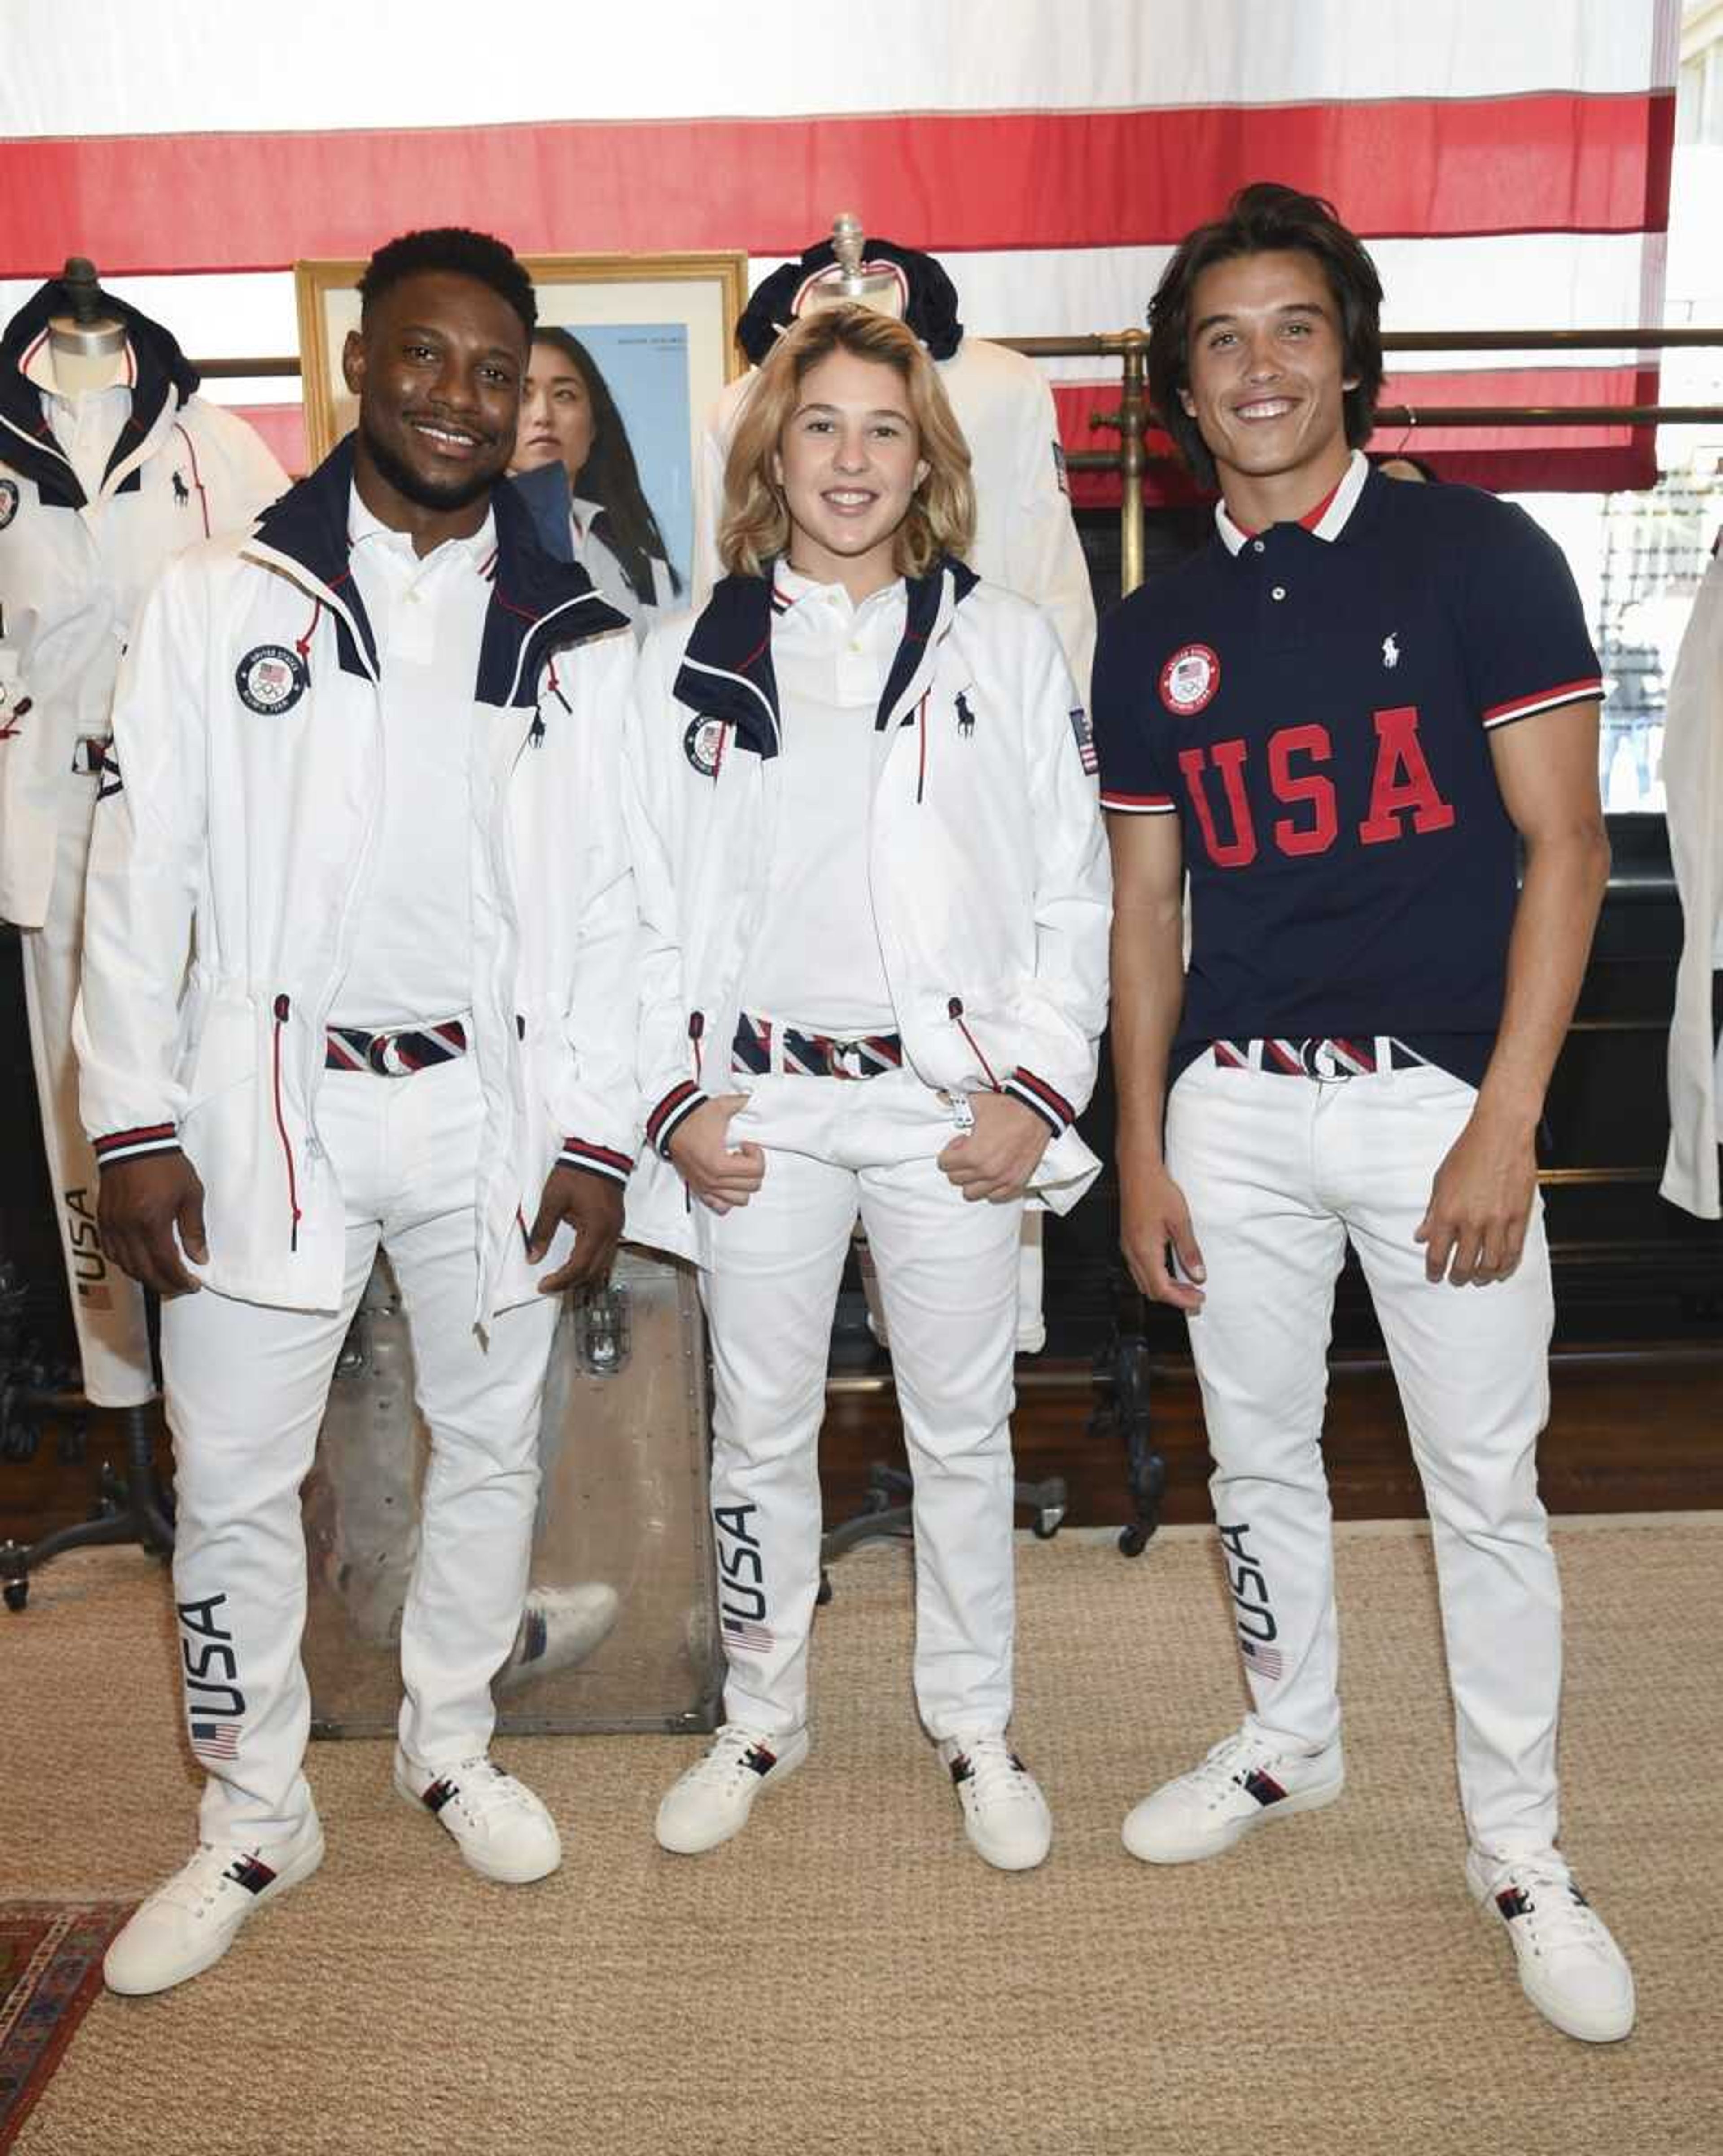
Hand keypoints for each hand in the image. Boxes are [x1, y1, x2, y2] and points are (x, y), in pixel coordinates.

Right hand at [98, 1152, 206, 1296]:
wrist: (134, 1141)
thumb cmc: (165, 1164)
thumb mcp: (191, 1194)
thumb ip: (194, 1229)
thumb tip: (199, 1257)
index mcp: (151, 1221)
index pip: (165, 1264)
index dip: (180, 1279)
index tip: (193, 1285)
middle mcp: (128, 1227)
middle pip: (144, 1271)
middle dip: (164, 1284)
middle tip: (180, 1287)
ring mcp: (112, 1224)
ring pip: (125, 1265)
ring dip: (145, 1277)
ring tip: (163, 1279)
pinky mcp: (103, 1219)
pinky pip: (111, 1252)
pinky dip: (126, 1263)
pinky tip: (139, 1263)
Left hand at [528, 1165, 624, 1293]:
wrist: (598, 1153)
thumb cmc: (576, 1173)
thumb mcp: (553, 1201)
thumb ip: (542, 1231)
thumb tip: (533, 1256)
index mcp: (596, 1229)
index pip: (579, 1267)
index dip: (560, 1281)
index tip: (544, 1285)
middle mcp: (611, 1234)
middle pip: (593, 1272)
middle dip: (571, 1283)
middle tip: (550, 1285)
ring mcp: (616, 1230)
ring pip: (603, 1265)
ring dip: (583, 1275)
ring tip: (562, 1277)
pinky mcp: (616, 1224)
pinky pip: (607, 1253)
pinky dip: (591, 1263)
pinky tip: (577, 1261)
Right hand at [667, 1095, 765, 1213]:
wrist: (671, 1124)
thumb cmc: (694, 1118)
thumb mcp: (722, 1107)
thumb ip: (745, 1102)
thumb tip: (760, 1100)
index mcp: (719, 1164)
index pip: (756, 1170)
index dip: (757, 1154)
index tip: (747, 1144)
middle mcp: (712, 1180)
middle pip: (752, 1185)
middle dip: (753, 1168)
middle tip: (742, 1154)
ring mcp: (706, 1187)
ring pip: (740, 1199)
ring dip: (743, 1183)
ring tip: (735, 1167)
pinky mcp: (699, 1189)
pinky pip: (721, 1206)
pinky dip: (728, 1197)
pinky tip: (727, 1181)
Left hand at [936, 1092, 1049, 1202]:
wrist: (1039, 1110)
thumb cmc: (1008, 1106)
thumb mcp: (977, 1101)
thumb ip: (954, 1101)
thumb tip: (939, 1096)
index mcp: (973, 1154)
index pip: (944, 1164)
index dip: (950, 1150)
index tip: (961, 1141)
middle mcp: (987, 1171)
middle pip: (956, 1179)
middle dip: (958, 1164)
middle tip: (970, 1149)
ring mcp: (1003, 1180)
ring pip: (972, 1193)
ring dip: (972, 1179)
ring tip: (980, 1162)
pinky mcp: (1017, 1182)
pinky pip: (995, 1196)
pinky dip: (991, 1187)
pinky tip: (994, 1171)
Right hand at [1118, 1151, 1205, 1310]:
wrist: (1138, 1171)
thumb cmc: (1157, 1190)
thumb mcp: (1180, 1221)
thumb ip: (1189, 1251)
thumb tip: (1198, 1275)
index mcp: (1145, 1250)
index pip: (1162, 1289)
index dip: (1182, 1299)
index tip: (1199, 1298)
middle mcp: (1132, 1252)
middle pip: (1151, 1290)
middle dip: (1174, 1298)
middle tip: (1195, 1295)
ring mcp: (1128, 1247)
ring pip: (1144, 1281)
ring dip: (1165, 1288)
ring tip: (1186, 1285)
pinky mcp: (1128, 1241)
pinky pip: (1139, 1269)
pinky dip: (1156, 1277)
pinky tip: (1171, 1270)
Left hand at [1415, 1105, 1537, 1284]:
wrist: (1501, 1134)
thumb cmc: (1468, 1152)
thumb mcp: (1440, 1181)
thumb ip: (1432, 1213)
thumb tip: (1421, 1236)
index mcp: (1448, 1212)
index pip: (1437, 1253)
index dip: (1434, 1269)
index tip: (1434, 1275)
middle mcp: (1472, 1220)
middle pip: (1464, 1264)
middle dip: (1458, 1276)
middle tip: (1456, 1279)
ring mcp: (1498, 1220)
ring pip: (1491, 1263)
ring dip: (1483, 1275)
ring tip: (1478, 1277)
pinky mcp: (1520, 1217)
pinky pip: (1513, 1251)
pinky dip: (1506, 1265)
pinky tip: (1501, 1269)